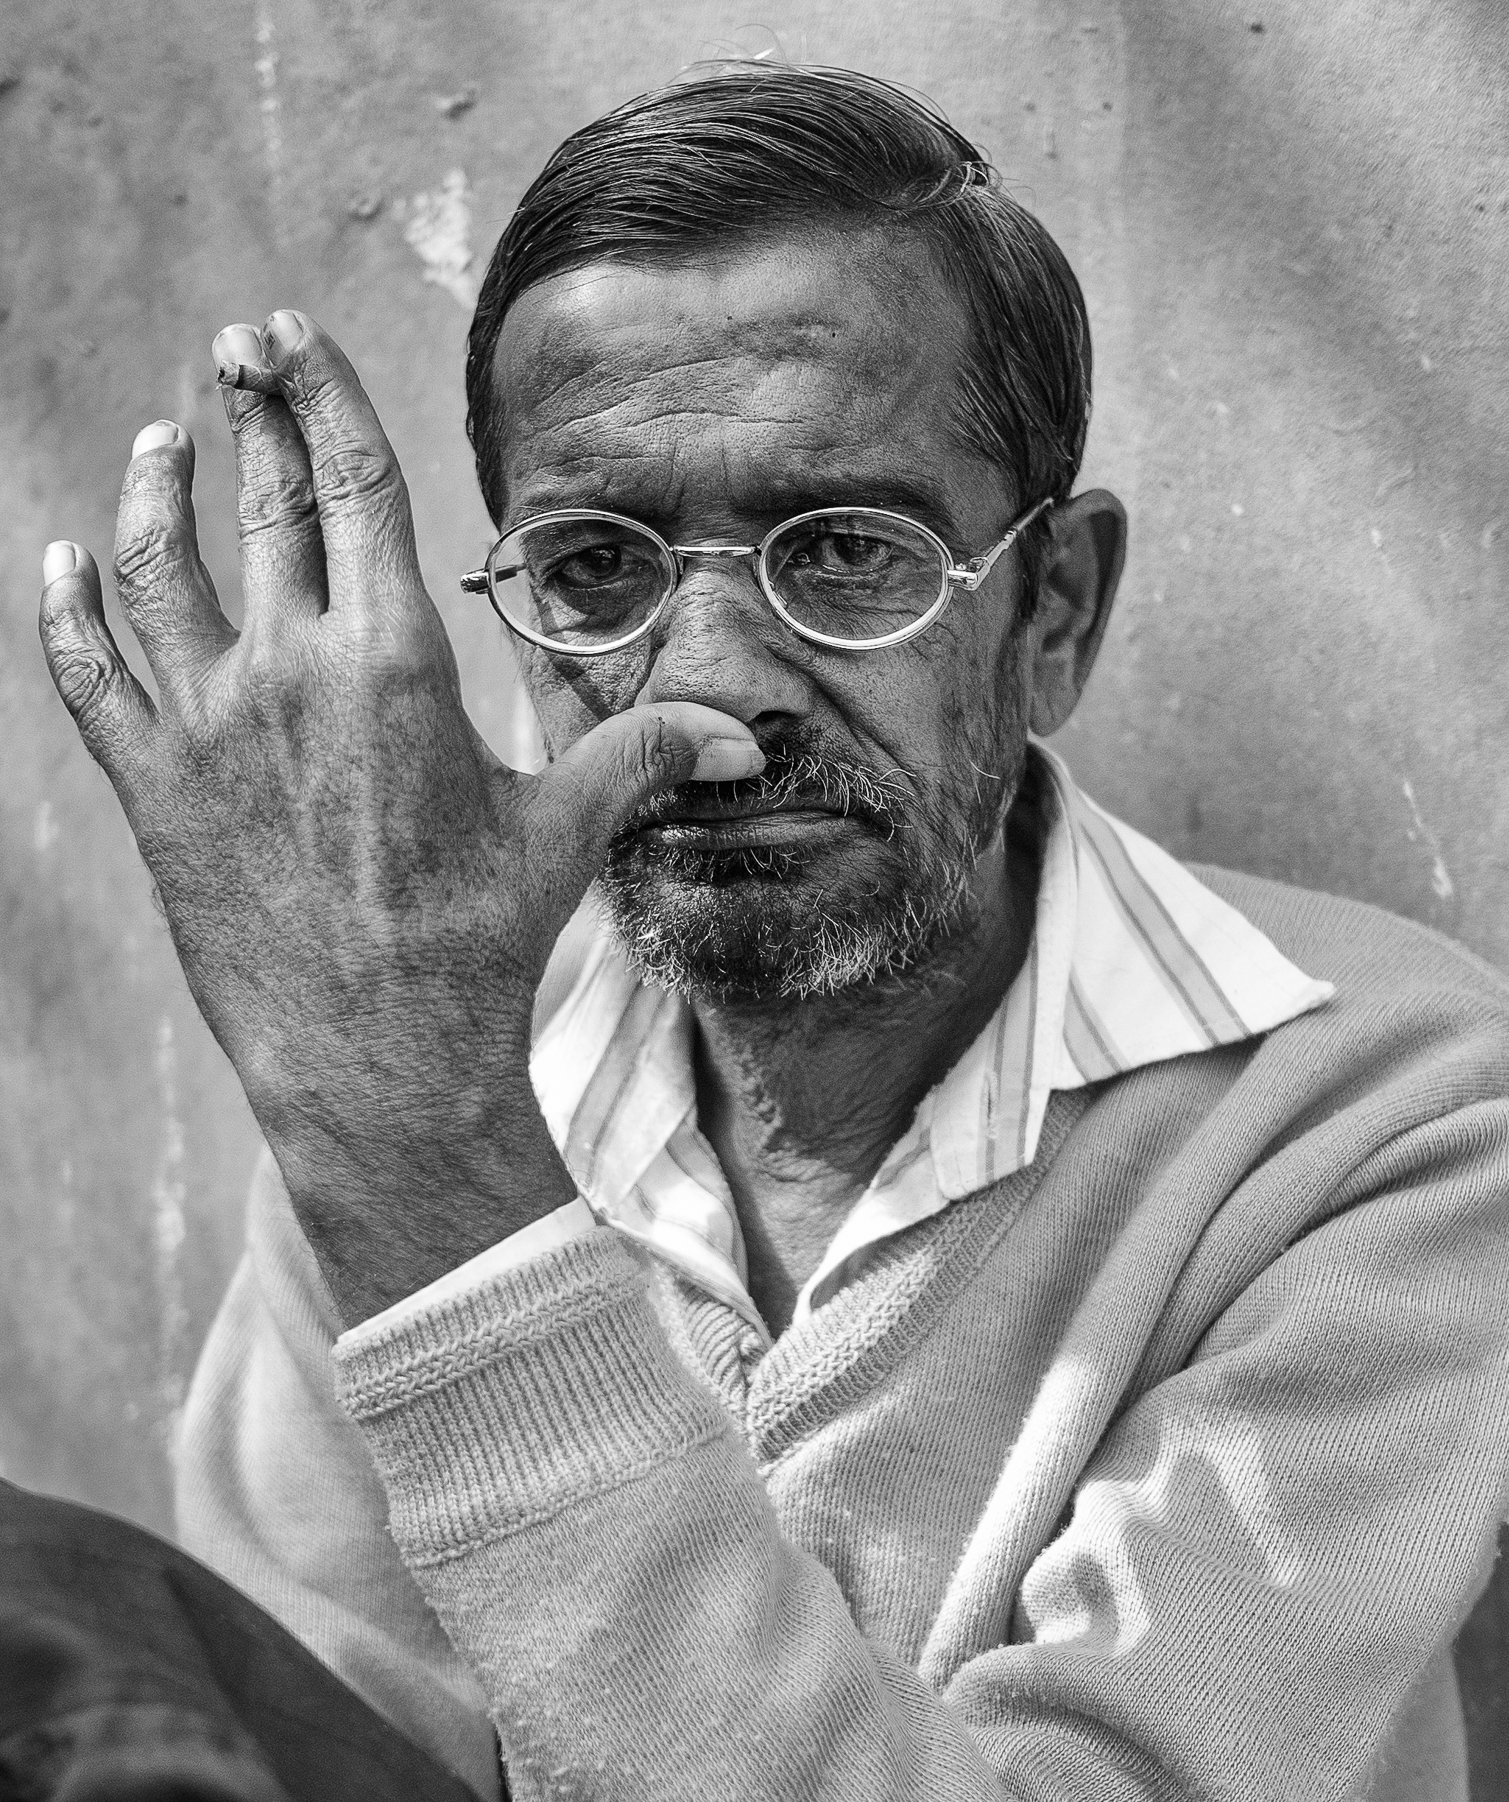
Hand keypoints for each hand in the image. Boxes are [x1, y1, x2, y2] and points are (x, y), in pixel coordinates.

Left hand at [37, 308, 759, 1322]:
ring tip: (165, 447)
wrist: (376, 1060)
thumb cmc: (477, 945)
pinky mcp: (152, 789)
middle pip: (261, 502)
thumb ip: (643, 758)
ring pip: (159, 569)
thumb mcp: (565, 836)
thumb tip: (741, 739)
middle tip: (234, 354)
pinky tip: (61, 563)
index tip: (288, 335)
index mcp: (394, 661)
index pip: (354, 481)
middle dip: (247, 413)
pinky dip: (68, 607)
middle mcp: (289, 670)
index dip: (320, 394)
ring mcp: (207, 726)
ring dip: (157, 492)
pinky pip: (91, 671)